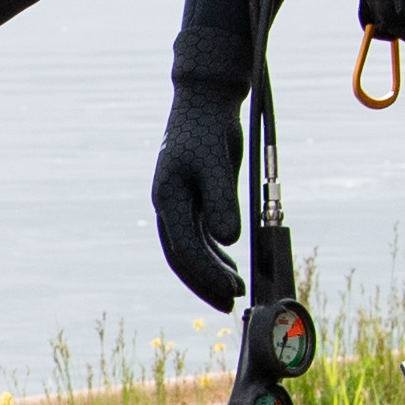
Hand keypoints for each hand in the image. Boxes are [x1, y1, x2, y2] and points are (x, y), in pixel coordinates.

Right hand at [149, 79, 245, 312]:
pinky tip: (231, 264)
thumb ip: (222, 201)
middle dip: (206, 282)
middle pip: (183, 256)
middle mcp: (169, 206)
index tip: (231, 289)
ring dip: (212, 270)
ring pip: (192, 249)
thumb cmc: (208, 129)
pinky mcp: (194, 199)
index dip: (207, 273)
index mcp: (167, 198)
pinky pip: (201, 236)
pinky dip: (215, 253)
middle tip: (231, 303)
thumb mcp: (217, 164)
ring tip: (236, 288)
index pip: (185, 248)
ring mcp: (180, 204)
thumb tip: (230, 239)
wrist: (205, 101)